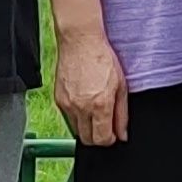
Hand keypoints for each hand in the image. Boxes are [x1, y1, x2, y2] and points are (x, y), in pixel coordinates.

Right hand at [54, 25, 129, 147]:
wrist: (80, 41)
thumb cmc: (102, 58)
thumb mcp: (121, 86)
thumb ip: (122, 114)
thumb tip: (122, 134)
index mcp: (100, 105)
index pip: (102, 139)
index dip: (110, 140)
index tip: (113, 134)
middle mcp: (81, 108)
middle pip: (88, 140)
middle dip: (98, 137)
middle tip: (105, 125)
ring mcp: (68, 105)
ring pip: (77, 131)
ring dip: (87, 128)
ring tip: (94, 111)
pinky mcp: (58, 100)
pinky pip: (68, 118)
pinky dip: (77, 117)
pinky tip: (84, 102)